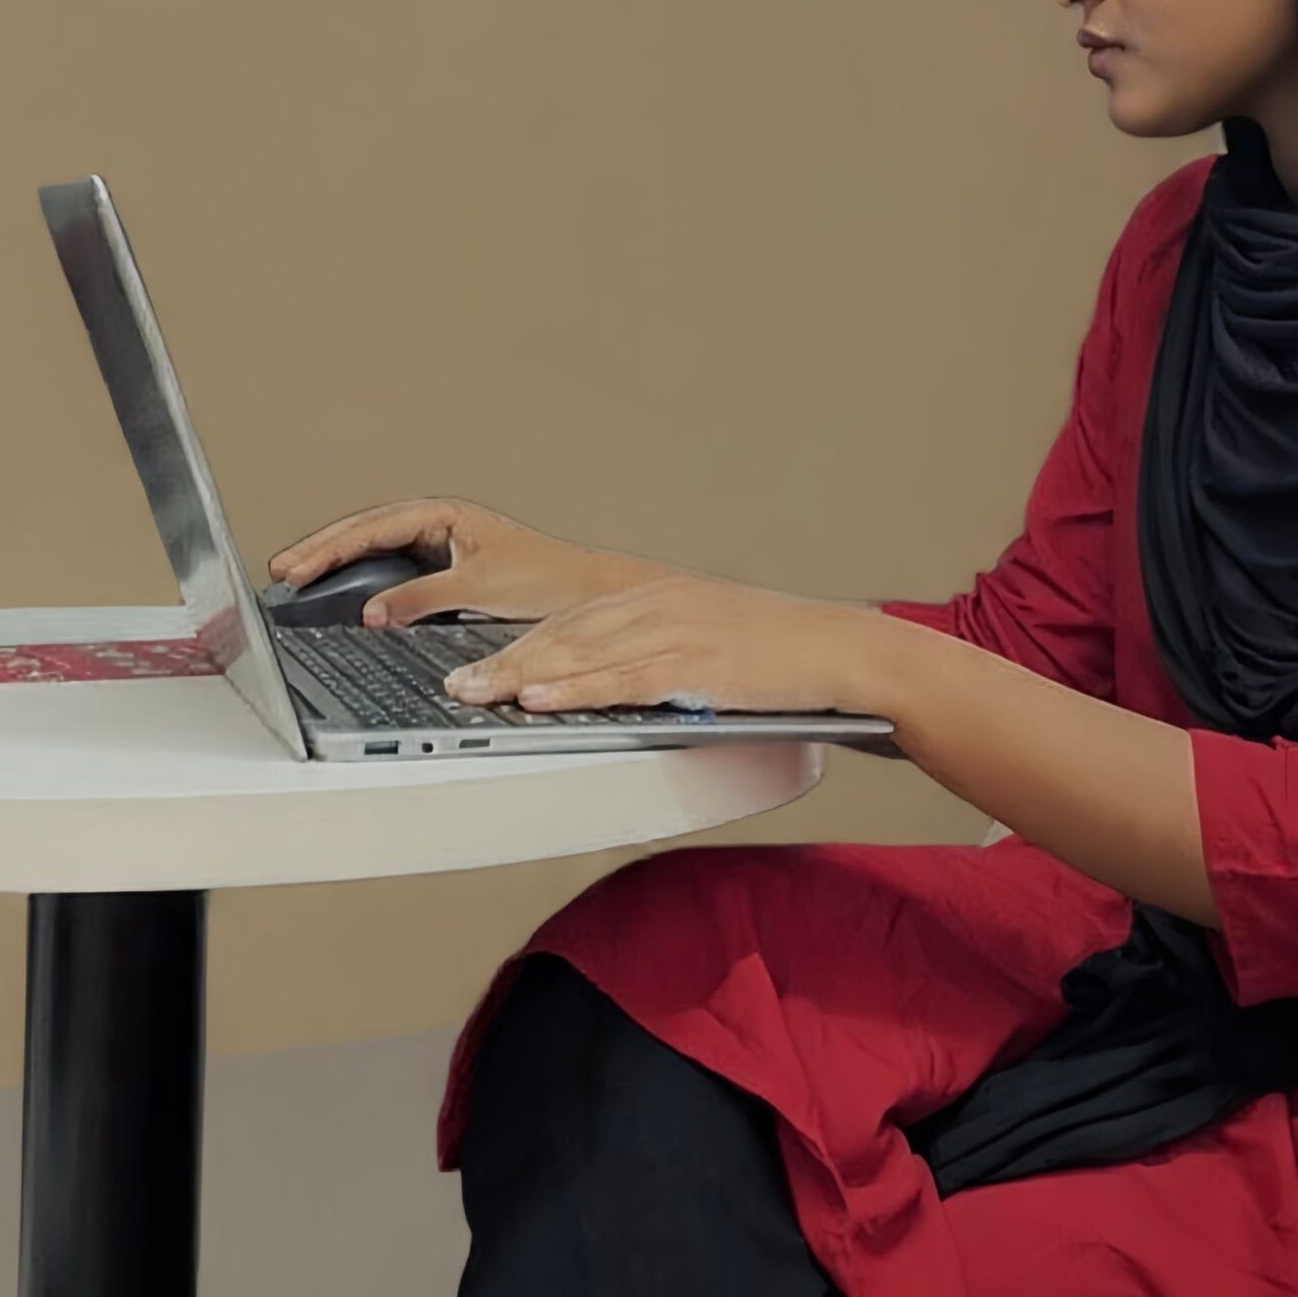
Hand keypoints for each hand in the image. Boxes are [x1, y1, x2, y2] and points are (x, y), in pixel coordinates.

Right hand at [265, 498, 672, 629]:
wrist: (585, 596)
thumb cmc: (548, 580)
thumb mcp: (477, 586)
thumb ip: (422, 597)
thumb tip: (372, 611)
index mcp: (445, 514)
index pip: (374, 527)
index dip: (331, 548)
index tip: (296, 567)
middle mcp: (439, 526)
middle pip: (366, 532)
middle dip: (321, 549)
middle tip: (279, 570)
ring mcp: (440, 547)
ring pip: (375, 549)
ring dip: (337, 562)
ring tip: (295, 576)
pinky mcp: (444, 572)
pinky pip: (391, 570)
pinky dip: (361, 579)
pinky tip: (339, 592)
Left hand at [441, 572, 890, 717]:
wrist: (842, 650)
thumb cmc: (780, 656)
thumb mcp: (709, 644)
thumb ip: (657, 659)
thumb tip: (609, 688)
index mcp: (658, 597)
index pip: (572, 618)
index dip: (518, 642)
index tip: (474, 661)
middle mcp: (659, 605)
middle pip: (565, 631)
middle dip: (504, 657)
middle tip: (455, 682)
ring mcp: (677, 632)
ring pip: (583, 652)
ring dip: (522, 674)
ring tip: (476, 692)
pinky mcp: (697, 665)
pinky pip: (622, 679)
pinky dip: (575, 689)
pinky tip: (541, 700)